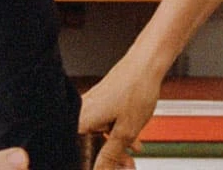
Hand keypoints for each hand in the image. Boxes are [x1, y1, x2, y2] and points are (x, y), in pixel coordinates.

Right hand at [78, 53, 165, 169]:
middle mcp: (81, 111)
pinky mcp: (101, 100)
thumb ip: (111, 156)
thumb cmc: (136, 89)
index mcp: (80, 119)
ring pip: (99, 134)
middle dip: (108, 157)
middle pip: (88, 144)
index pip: (75, 151)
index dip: (89, 162)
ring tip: (132, 154)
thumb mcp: (125, 132)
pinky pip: (105, 122)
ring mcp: (91, 104)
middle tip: (125, 164)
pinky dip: (118, 132)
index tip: (106, 166)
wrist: (147, 63)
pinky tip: (133, 140)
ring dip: (115, 146)